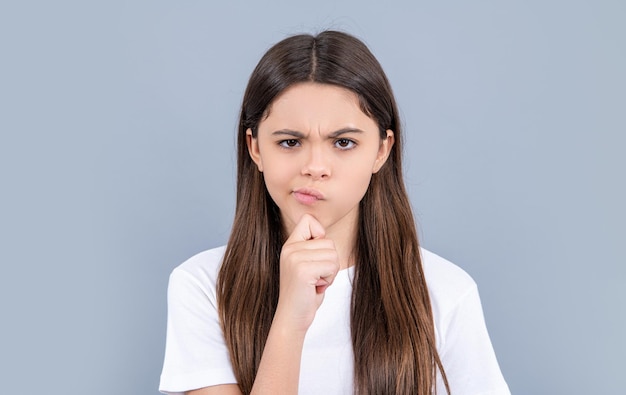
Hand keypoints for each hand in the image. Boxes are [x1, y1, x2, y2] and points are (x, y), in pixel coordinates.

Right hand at [274, 214, 339, 332]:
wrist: (292, 318)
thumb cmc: (304, 293)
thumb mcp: (306, 265)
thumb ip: (312, 248)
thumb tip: (324, 233)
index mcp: (289, 245)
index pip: (309, 220)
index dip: (320, 235)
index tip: (315, 257)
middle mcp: (290, 248)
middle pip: (328, 241)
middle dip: (329, 262)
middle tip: (315, 277)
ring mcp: (295, 258)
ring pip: (333, 253)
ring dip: (330, 272)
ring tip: (315, 282)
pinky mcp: (303, 270)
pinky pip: (332, 265)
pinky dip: (329, 279)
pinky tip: (316, 287)